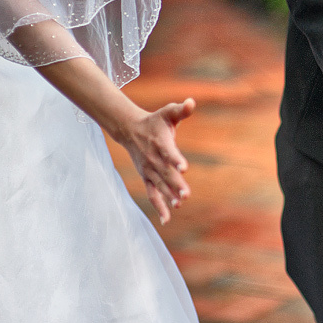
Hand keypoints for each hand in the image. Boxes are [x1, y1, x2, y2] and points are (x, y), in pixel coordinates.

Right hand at [115, 98, 194, 224]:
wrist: (130, 130)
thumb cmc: (154, 121)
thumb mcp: (167, 113)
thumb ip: (181, 109)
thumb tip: (192, 102)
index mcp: (161, 144)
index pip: (169, 152)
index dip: (176, 159)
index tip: (184, 167)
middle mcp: (154, 160)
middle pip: (165, 174)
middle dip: (175, 184)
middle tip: (186, 195)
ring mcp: (149, 171)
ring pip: (159, 186)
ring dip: (169, 196)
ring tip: (179, 206)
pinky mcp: (147, 179)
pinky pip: (152, 195)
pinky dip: (159, 207)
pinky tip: (167, 220)